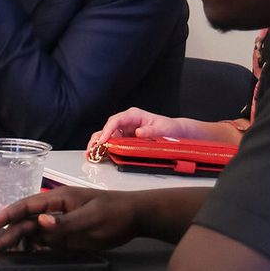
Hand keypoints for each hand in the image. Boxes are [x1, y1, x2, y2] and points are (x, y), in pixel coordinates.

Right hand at [0, 186, 142, 251]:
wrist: (136, 217)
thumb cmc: (115, 213)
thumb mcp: (91, 218)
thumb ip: (64, 222)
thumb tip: (39, 223)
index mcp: (57, 200)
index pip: (26, 207)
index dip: (7, 214)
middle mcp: (54, 212)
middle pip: (25, 223)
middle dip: (6, 233)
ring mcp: (59, 225)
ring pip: (32, 234)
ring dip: (16, 242)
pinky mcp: (66, 237)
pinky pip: (44, 243)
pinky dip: (31, 249)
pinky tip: (19, 257)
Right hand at [87, 111, 242, 152]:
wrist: (178, 133)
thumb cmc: (172, 128)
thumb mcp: (164, 128)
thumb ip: (152, 130)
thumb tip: (139, 132)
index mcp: (134, 115)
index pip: (116, 120)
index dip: (108, 130)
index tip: (103, 140)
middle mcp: (127, 122)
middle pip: (107, 128)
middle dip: (98, 138)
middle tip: (92, 149)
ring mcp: (125, 131)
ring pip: (107, 136)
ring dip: (98, 145)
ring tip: (91, 154)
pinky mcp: (126, 140)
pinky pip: (112, 143)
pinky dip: (105, 149)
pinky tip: (99, 156)